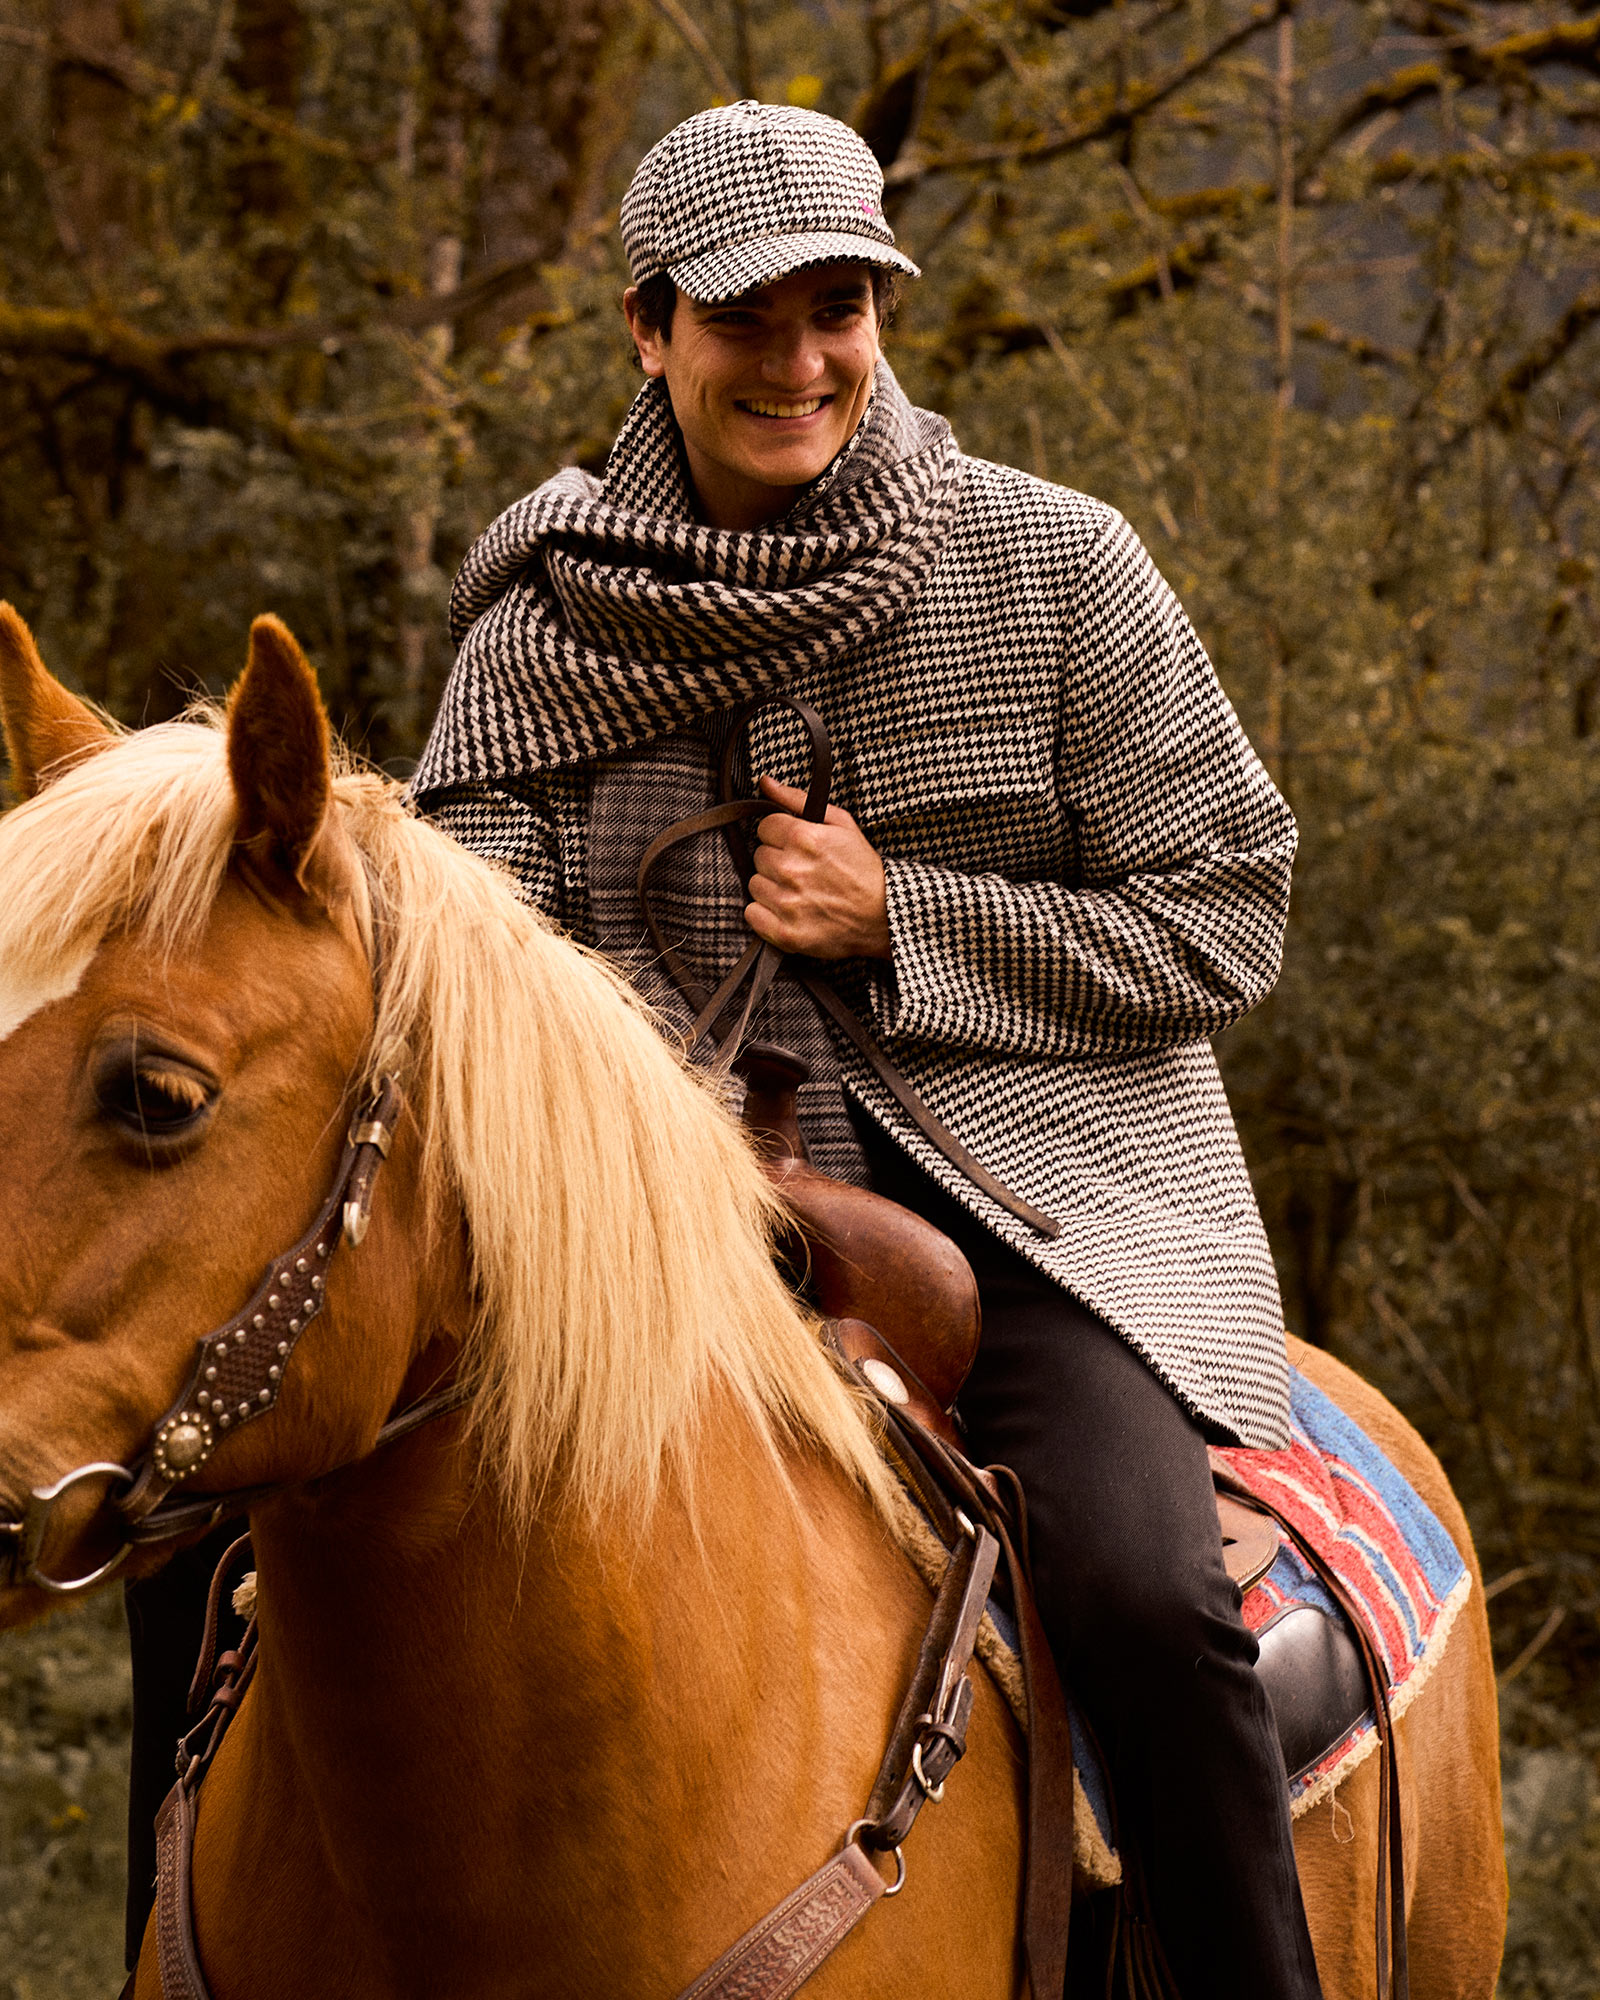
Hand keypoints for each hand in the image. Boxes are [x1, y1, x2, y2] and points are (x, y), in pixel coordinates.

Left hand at [745, 775, 891, 960]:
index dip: (780, 835)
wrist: (884, 914)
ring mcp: (787, 903)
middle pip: (759, 856)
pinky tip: (789, 909)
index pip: (764, 827)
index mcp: (804, 838)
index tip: (796, 846)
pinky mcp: (785, 933)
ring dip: (772, 886)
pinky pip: (752, 914)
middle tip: (801, 869)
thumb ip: (798, 800)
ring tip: (798, 890)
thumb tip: (764, 782)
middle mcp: (791, 870)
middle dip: (777, 860)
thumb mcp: (841, 823)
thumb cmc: (863, 868)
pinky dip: (766, 913)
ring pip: (754, 885)